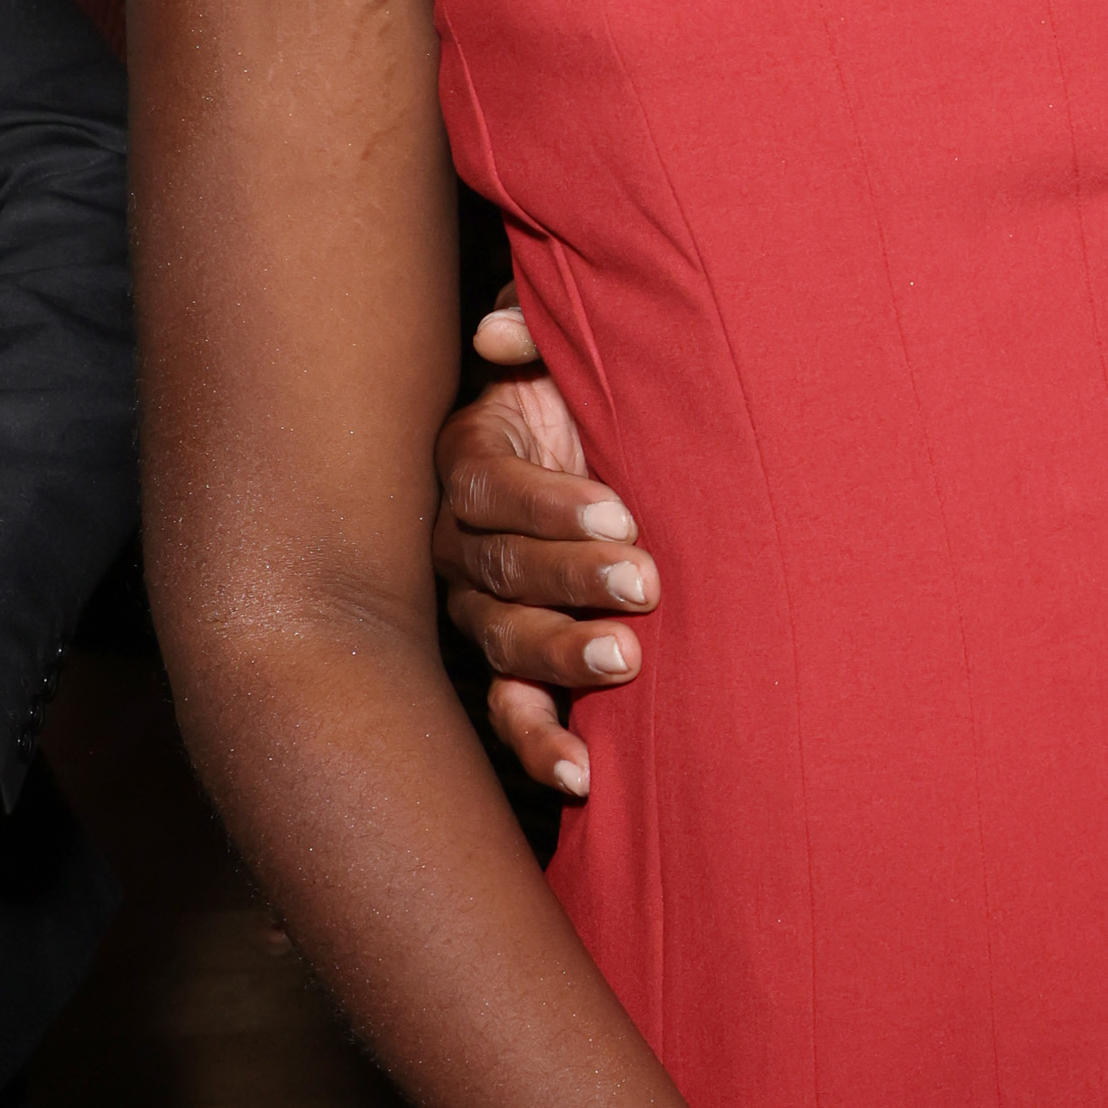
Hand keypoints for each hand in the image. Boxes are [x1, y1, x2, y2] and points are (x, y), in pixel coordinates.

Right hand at [432, 298, 651, 799]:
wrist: (627, 459)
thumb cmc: (597, 401)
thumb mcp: (570, 355)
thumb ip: (532, 332)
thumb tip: (494, 337)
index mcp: (471, 463)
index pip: (487, 489)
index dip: (547, 504)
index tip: (620, 513)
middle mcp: (462, 543)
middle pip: (498, 570)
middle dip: (572, 578)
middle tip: (645, 582)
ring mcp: (483, 611)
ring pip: (502, 640)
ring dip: (562, 654)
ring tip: (626, 659)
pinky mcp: (514, 668)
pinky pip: (512, 712)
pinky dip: (540, 744)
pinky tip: (580, 774)